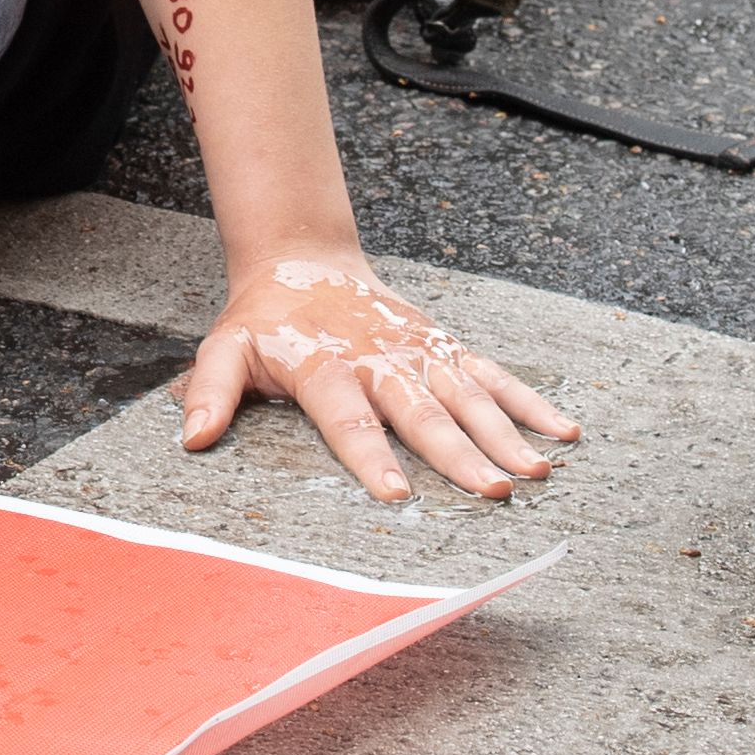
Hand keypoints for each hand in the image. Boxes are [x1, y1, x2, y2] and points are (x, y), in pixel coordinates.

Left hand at [181, 247, 579, 503]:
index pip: (349, 419)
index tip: (397, 495)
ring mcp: (418, 351)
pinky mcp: (444, 345)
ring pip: (467, 394)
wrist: (305, 260)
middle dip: (459, 453)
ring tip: (537, 471)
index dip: (371, 457)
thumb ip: (210, 392)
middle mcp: (380, 359)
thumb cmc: (264, 320)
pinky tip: (561, 431)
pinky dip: (528, 401)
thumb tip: (192, 440)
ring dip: (505, 433)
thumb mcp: (223, 349)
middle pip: (422, 412)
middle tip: (492, 490)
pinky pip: (491, 375)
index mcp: (326, 366)